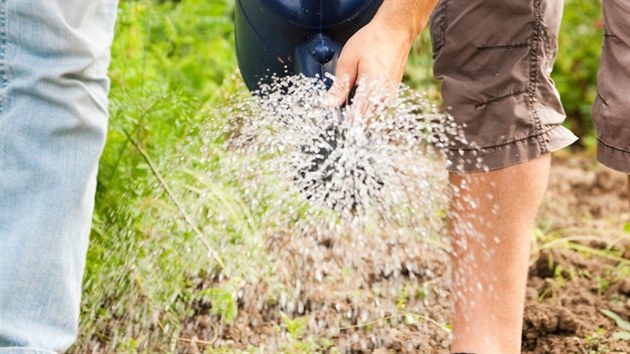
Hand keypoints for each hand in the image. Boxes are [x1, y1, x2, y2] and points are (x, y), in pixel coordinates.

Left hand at [328, 1, 436, 119]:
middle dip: (352, 117)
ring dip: (361, 111)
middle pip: (365, 119)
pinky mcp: (392, 92)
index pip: (356, 117)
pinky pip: (378, 105)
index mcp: (371, 89)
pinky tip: (362, 90)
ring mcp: (390, 95)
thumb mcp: (348, 61)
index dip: (345, 121)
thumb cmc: (373, 41)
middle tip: (341, 106)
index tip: (336, 119)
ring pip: (372, 114)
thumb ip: (339, 86)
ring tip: (352, 95)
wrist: (395, 30)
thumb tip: (329, 104)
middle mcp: (383, 96)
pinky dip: (368, 103)